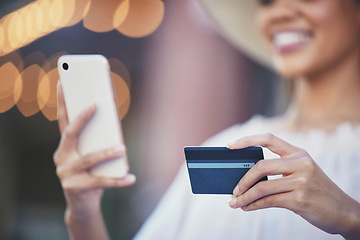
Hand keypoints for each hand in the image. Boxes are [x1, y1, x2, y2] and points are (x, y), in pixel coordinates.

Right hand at [54, 84, 135, 221]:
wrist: (82, 205)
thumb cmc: (91, 175)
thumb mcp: (92, 156)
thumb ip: (97, 142)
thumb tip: (112, 125)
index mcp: (64, 147)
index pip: (62, 121)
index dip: (62, 102)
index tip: (63, 83)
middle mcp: (61, 158)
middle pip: (70, 134)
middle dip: (82, 118)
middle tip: (95, 105)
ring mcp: (66, 174)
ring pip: (89, 159)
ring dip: (107, 153)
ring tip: (122, 148)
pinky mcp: (76, 188)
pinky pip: (101, 182)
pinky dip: (118, 180)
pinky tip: (131, 178)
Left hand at [227, 133, 359, 238]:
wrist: (344, 211)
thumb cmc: (316, 191)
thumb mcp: (301, 173)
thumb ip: (278, 171)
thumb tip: (244, 178)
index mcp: (298, 153)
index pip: (268, 138)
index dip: (247, 140)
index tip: (229, 146)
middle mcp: (301, 163)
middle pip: (261, 166)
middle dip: (243, 180)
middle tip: (233, 190)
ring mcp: (302, 181)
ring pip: (262, 187)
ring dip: (244, 197)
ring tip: (235, 203)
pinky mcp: (300, 199)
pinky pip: (269, 201)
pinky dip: (254, 205)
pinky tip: (247, 208)